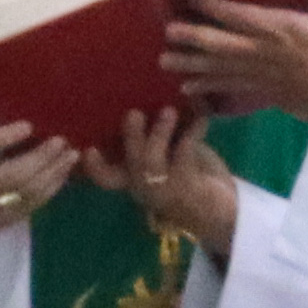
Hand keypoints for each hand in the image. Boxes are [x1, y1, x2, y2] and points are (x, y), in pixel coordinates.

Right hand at [0, 113, 77, 242]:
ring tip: (72, 155)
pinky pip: (33, 206)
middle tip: (62, 140)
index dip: (4, 137)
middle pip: (12, 173)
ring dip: (54, 172)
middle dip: (42, 156)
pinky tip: (64, 173)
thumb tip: (15, 100)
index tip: (29, 125)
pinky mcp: (1, 223)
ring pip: (27, 192)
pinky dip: (52, 188)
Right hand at [85, 107, 240, 253]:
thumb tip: (153, 96)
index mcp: (133, 179)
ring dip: (159, 135)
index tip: (86, 149)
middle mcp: (144, 186)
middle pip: (131, 163)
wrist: (221, 210)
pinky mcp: (188, 187)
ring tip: (168, 111)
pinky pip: (186, 157)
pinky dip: (192, 134)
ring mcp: (165, 189)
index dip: (94, 166)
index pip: (106, 177)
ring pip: (153, 163)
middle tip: (133, 113)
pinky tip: (201, 118)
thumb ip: (158, 136)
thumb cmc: (189, 175)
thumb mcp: (170, 154)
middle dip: (131, 138)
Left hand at [163, 0, 307, 122]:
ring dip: (189, 64)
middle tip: (168, 32)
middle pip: (218, 43)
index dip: (212, 7)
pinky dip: (206, 87)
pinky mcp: (257, 90)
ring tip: (164, 61)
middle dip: (191, 37)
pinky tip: (187, 88)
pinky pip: (226, 88)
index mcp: (274, 28)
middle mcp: (258, 50)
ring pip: (215, 67)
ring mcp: (254, 73)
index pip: (236, 15)